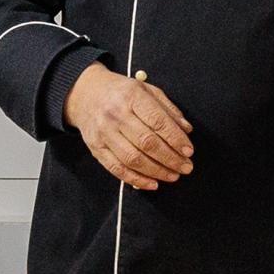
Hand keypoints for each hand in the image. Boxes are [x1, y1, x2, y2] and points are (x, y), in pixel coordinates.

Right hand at [69, 63, 194, 187]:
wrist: (85, 93)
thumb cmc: (121, 92)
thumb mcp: (146, 90)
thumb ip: (167, 109)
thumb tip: (186, 130)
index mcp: (132, 96)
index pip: (158, 121)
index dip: (176, 139)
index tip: (189, 151)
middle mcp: (116, 114)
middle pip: (147, 143)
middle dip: (170, 159)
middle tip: (186, 167)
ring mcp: (104, 133)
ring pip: (133, 159)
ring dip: (156, 171)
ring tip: (173, 176)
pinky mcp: (96, 148)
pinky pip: (117, 169)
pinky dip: (136, 180)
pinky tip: (152, 184)